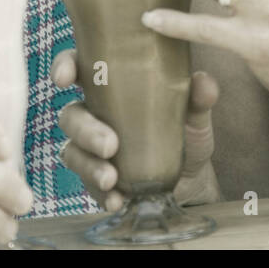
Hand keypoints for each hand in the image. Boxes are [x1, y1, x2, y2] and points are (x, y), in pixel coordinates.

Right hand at [51, 48, 220, 209]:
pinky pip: (87, 184)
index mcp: (111, 86)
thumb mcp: (194, 114)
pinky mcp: (96, 178)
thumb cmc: (185, 131)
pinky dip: (100, 193)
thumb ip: (198, 98)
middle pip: (70, 116)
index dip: (64, 67)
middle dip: (86, 131)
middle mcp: (95, 114)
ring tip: (111, 179)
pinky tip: (116, 200)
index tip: (64, 77)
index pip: (79, 68)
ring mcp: (91, 149)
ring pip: (73, 152)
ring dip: (89, 166)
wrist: (191, 177)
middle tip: (110, 145)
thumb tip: (204, 82)